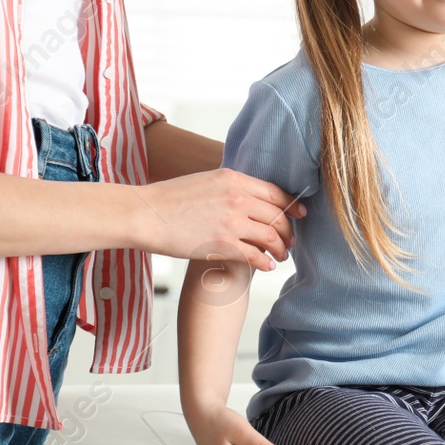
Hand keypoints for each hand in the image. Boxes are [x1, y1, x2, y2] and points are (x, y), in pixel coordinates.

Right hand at [136, 168, 306, 271]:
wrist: (145, 214)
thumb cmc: (169, 199)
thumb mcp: (205, 181)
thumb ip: (229, 187)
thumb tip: (247, 195)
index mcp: (233, 179)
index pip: (275, 192)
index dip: (291, 205)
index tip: (299, 214)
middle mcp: (237, 197)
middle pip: (277, 215)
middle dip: (288, 231)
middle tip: (290, 241)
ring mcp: (231, 221)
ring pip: (271, 236)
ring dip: (280, 248)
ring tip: (280, 256)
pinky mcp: (222, 244)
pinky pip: (255, 255)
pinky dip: (265, 262)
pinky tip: (266, 266)